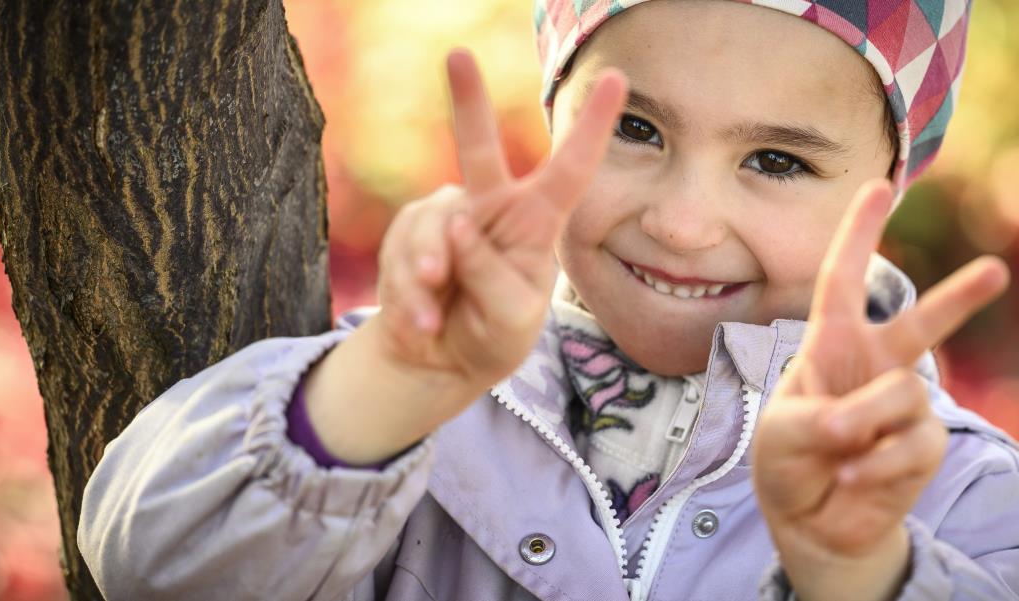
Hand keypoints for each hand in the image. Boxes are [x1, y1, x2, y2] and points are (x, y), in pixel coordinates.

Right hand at [371, 49, 626, 390]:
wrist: (438, 360)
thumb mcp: (510, 320)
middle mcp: (492, 209)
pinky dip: (410, 293)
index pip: (570, 170)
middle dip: (467, 102)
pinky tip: (422, 320)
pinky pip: (403, 252)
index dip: (592, 126)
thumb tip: (458, 226)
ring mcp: (446, 218)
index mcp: (536, 224)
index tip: (616, 79)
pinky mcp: (409, 233)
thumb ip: (492, 276)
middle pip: (479, 150)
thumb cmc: (492, 336)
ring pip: (433, 227)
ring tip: (434, 316)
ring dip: (428, 274)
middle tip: (457, 54)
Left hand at [750, 180, 1010, 599]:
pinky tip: (854, 480)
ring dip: (864, 428)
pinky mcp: (923, 445)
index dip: (858, 233)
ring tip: (841, 454)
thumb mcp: (781, 434)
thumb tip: (868, 423)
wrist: (813, 524)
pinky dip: (877, 466)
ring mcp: (903, 405)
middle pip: (919, 323)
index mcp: (832, 344)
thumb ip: (819, 419)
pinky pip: (910, 445)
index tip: (878, 186)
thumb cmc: (789, 462)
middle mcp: (874, 366)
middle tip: (997, 270)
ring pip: (903, 397)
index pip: (842, 280)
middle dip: (960, 297)